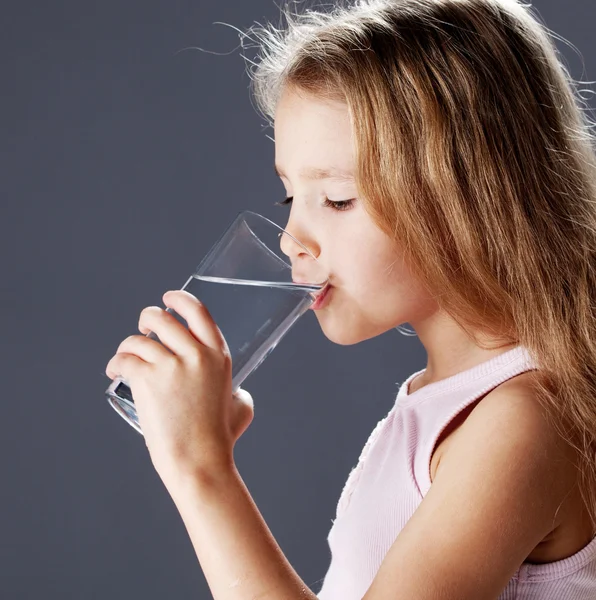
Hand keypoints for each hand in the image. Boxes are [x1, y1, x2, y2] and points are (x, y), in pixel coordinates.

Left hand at [105, 290, 254, 485]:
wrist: (199, 461)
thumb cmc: (219, 439)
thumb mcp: (241, 407)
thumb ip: (239, 393)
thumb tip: (237, 393)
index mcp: (219, 355)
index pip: (198, 312)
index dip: (180, 299)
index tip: (168, 298)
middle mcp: (196, 354)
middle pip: (163, 318)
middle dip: (147, 319)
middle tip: (143, 329)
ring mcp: (171, 366)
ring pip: (138, 339)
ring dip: (128, 345)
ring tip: (126, 358)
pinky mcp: (148, 379)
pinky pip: (124, 358)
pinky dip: (116, 362)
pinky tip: (115, 370)